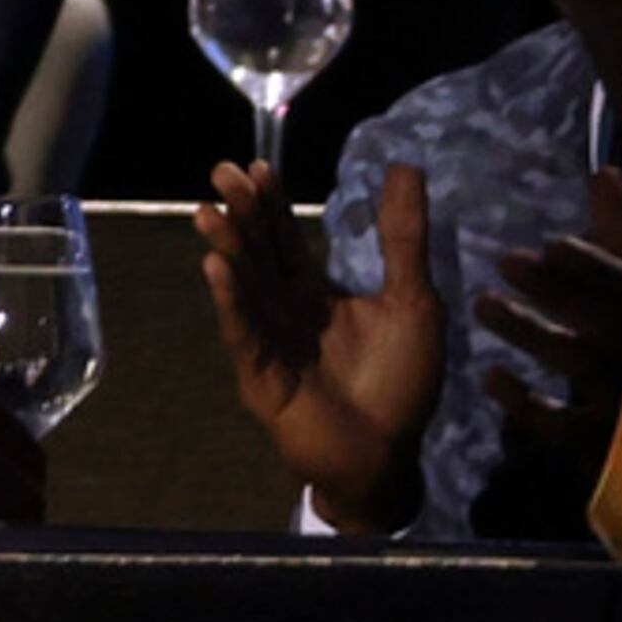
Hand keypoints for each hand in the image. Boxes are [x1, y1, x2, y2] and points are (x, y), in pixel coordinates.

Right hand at [196, 158, 442, 534]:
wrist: (388, 455)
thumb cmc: (400, 383)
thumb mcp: (413, 302)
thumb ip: (403, 239)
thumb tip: (408, 168)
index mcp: (313, 292)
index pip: (284, 238)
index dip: (270, 204)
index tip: (258, 166)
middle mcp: (283, 309)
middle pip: (257, 251)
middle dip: (240, 212)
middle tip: (222, 171)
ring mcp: (267, 339)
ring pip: (243, 285)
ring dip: (226, 247)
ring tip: (208, 212)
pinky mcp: (260, 373)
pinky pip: (242, 330)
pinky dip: (230, 299)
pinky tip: (216, 267)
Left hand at [473, 165, 621, 459]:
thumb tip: (605, 171)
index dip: (599, 266)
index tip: (552, 243)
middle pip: (611, 325)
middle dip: (560, 292)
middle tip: (505, 260)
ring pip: (584, 370)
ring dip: (533, 335)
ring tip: (483, 304)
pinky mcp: (605, 449)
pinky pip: (564, 428)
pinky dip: (526, 404)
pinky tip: (489, 376)